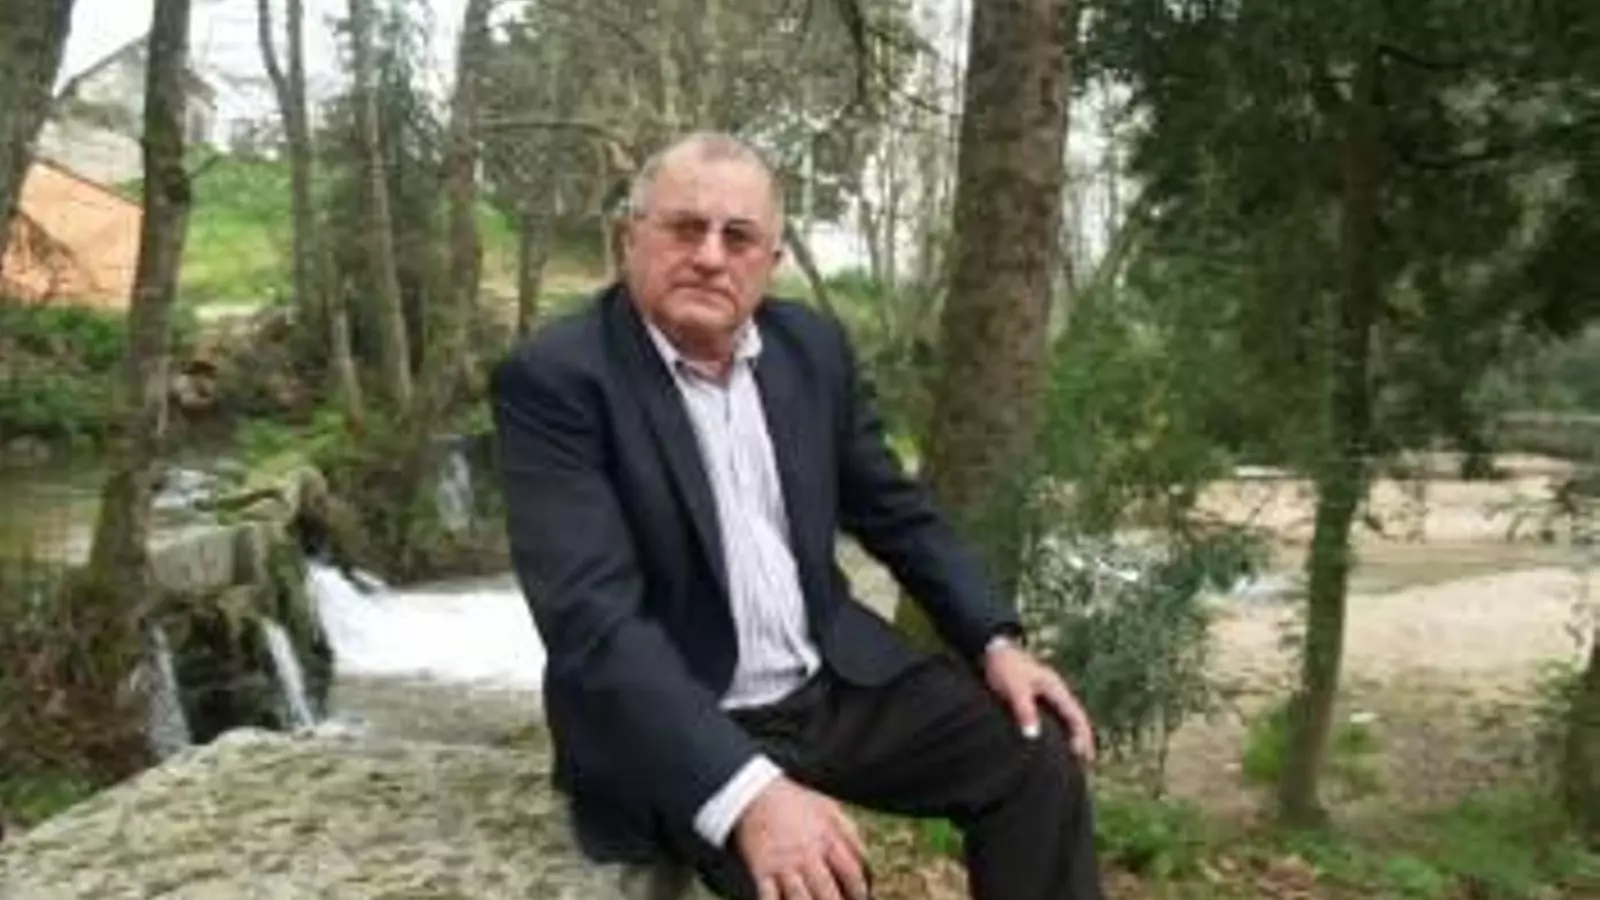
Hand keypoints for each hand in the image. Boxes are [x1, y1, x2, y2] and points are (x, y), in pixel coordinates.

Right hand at [733, 776, 870, 899]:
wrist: (755, 794)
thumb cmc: (797, 803)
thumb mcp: (830, 809)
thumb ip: (851, 835)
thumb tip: (866, 866)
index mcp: (827, 838)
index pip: (851, 872)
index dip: (860, 891)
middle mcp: (806, 854)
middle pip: (827, 891)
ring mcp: (783, 864)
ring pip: (800, 899)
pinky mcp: (761, 870)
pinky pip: (769, 898)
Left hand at [983, 640, 1095, 762]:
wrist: (992, 650)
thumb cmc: (1005, 667)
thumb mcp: (1015, 689)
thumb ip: (1024, 710)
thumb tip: (1033, 735)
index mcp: (1057, 690)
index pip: (1077, 718)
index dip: (1082, 739)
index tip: (1084, 758)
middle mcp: (1057, 694)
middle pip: (1077, 722)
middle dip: (1084, 743)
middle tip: (1088, 768)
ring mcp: (1049, 697)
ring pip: (1068, 721)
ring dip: (1073, 739)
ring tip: (1076, 763)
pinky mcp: (1038, 700)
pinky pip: (1056, 721)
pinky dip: (1060, 735)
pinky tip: (1054, 748)